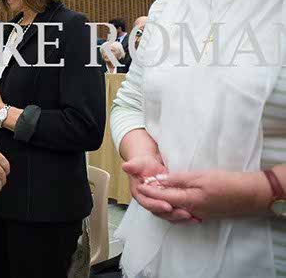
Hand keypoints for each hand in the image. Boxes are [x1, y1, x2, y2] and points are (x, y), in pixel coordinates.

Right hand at [123, 155, 195, 222]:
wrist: (147, 166)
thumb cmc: (142, 165)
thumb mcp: (137, 163)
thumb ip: (132, 166)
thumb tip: (125, 166)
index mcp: (140, 194)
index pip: (147, 203)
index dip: (157, 205)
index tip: (167, 205)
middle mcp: (149, 201)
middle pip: (159, 212)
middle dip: (172, 214)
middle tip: (185, 214)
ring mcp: (158, 203)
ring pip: (168, 214)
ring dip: (180, 217)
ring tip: (192, 217)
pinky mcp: (167, 204)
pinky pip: (175, 212)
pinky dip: (184, 215)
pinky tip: (196, 217)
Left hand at [136, 170, 270, 219]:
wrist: (251, 195)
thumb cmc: (227, 182)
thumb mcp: (200, 176)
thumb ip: (178, 179)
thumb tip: (158, 180)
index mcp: (189, 201)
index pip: (163, 197)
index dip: (150, 191)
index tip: (139, 184)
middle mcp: (192, 211)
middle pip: (166, 208)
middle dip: (154, 199)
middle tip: (145, 188)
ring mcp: (199, 214)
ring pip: (175, 212)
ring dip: (164, 203)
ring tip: (156, 192)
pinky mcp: (206, 214)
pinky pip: (185, 213)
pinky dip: (175, 207)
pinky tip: (174, 200)